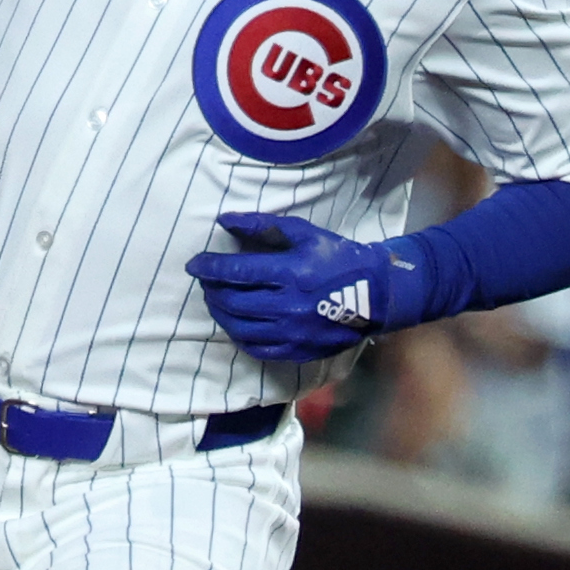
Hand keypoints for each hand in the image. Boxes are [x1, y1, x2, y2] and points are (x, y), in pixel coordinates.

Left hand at [184, 210, 406, 362]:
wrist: (376, 296)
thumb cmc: (338, 259)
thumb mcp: (306, 234)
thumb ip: (264, 226)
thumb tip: (226, 220)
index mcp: (292, 273)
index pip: (237, 272)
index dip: (209, 267)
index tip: (194, 264)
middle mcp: (289, 306)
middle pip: (233, 302)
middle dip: (212, 290)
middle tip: (206, 281)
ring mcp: (292, 332)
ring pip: (240, 327)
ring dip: (220, 313)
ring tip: (216, 300)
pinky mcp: (297, 350)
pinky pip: (256, 348)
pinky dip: (238, 335)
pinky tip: (235, 323)